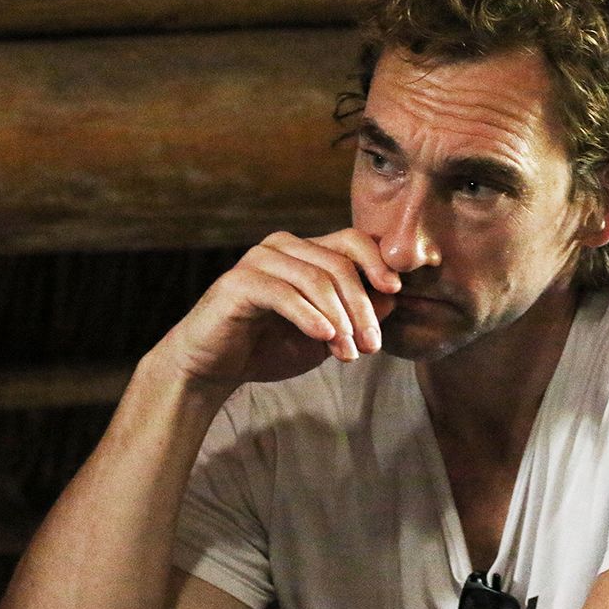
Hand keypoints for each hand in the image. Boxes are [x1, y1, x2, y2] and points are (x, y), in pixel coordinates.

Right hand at [151, 229, 400, 404]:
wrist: (213, 368)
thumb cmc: (269, 347)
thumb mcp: (325, 334)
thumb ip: (355, 314)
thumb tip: (391, 297)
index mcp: (306, 252)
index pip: (353, 240)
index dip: (378, 262)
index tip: (396, 291)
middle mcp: (284, 247)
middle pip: (340, 263)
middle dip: (362, 307)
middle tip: (371, 345)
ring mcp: (259, 261)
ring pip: (316, 278)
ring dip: (340, 319)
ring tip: (348, 353)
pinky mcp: (238, 283)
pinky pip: (284, 294)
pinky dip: (309, 316)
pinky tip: (325, 337)